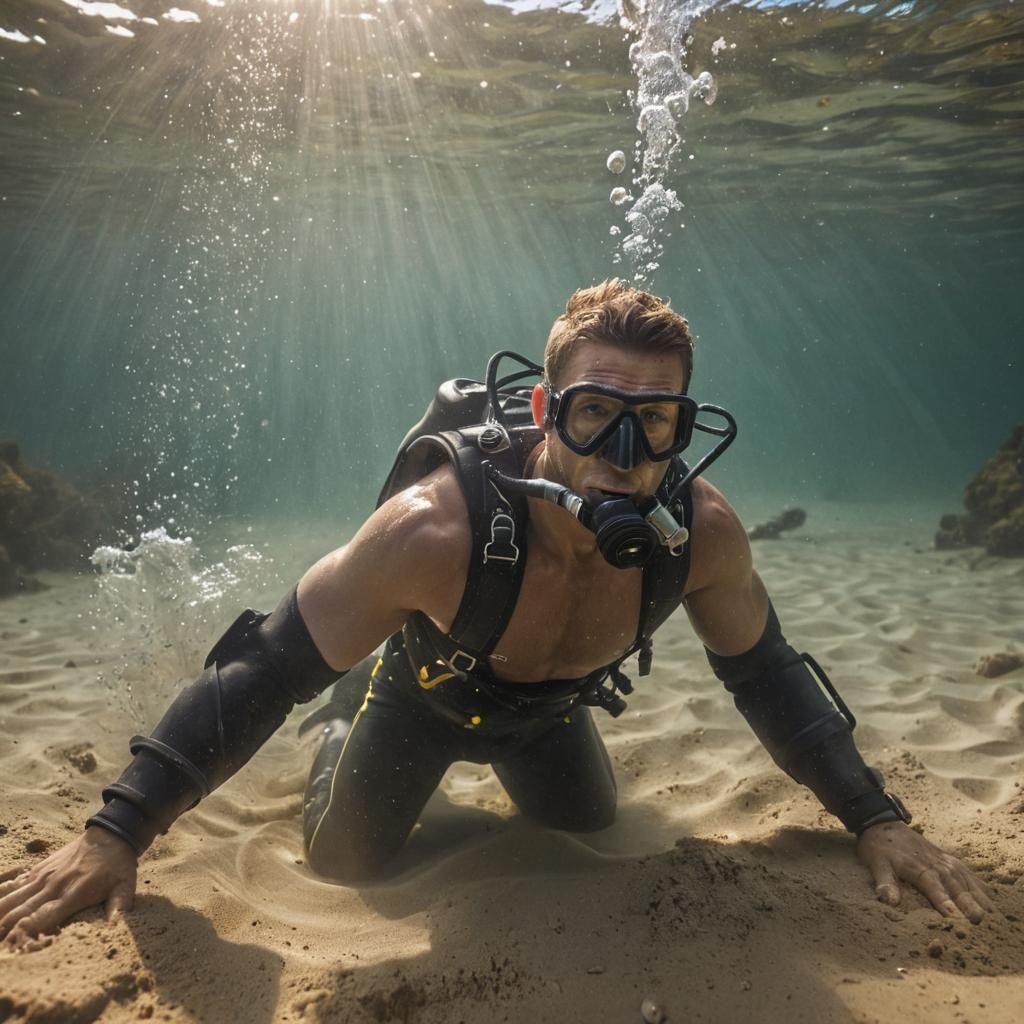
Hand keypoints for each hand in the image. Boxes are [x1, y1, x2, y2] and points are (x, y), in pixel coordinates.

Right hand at [0, 827, 136, 947]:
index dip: (25, 934)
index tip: (14, 948)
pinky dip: (2, 896)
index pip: (42, 918)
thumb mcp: (125, 886)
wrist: (110, 834)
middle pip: (20, 912)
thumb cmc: (117, 865)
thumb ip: (119, 907)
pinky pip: (14, 884)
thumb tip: (117, 928)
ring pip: (12, 898)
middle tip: (1, 949)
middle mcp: (53, 886)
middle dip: (5, 930)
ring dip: (0, 914)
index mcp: (73, 894)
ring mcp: (43, 876)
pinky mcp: (38, 869)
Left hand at [857, 820, 994, 922]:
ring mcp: (946, 861)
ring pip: (967, 881)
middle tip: (980, 921)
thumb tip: (888, 902)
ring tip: (992, 917)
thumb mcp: (876, 864)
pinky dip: (979, 886)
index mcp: (919, 868)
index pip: (934, 889)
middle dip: (969, 904)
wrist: (882, 823)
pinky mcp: (949, 859)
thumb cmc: (879, 848)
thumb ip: (884, 882)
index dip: (945, 904)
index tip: (955, 919)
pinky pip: (968, 874)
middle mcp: (937, 865)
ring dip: (979, 898)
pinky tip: (989, 899)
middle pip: (956, 887)